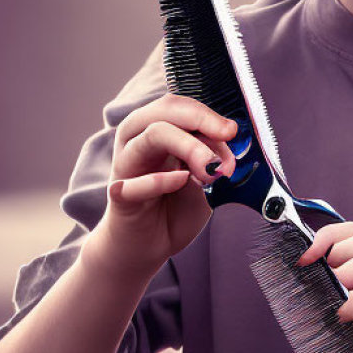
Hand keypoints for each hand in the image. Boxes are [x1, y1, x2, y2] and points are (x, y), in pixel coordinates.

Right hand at [89, 93, 238, 278]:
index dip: (207, 112)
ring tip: (211, 169)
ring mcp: (126, 165)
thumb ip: (213, 158)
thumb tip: (228, 145)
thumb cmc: (175, 205)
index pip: (180, 105)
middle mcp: (137, 139)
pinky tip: (181, 182)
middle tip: (226, 135)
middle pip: (164, 110)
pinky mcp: (119, 196)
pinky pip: (134, 182)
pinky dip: (160, 180)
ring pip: (152, 135)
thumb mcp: (204, 178)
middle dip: (200, 119)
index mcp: (156, 128)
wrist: (149, 246)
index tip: (232, 130)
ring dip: (188, 146)